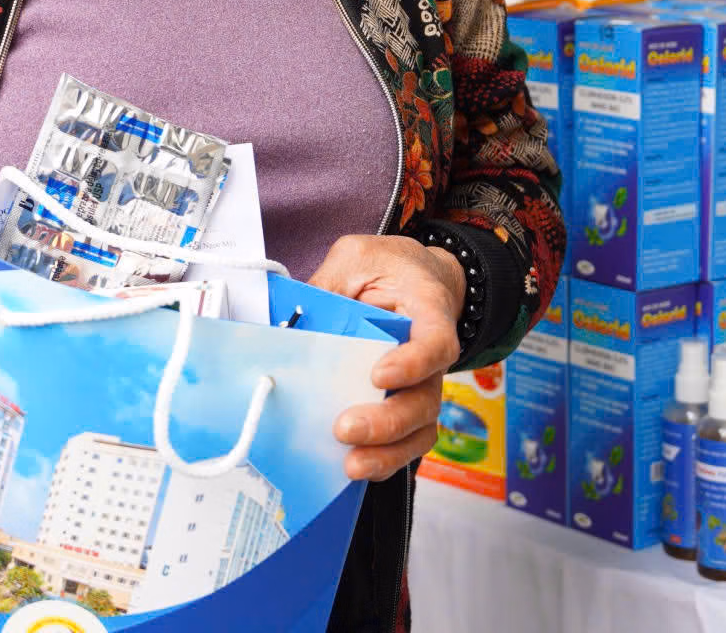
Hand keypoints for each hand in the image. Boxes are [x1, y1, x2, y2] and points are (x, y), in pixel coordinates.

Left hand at [310, 234, 466, 481]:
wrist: (416, 280)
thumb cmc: (388, 269)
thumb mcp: (357, 257)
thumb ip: (331, 282)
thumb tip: (290, 320)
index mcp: (429, 314)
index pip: (434, 344)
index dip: (412, 364)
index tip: (378, 376)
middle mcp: (432, 359)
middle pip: (424, 401)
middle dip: (387, 423)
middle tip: (345, 428)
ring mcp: (420, 387)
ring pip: (418, 431)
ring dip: (386, 453)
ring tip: (349, 465)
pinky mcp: (403, 407)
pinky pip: (404, 443)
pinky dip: (382, 460)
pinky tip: (350, 468)